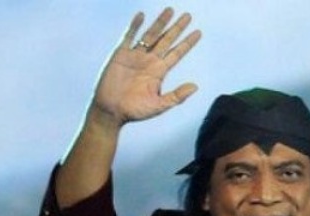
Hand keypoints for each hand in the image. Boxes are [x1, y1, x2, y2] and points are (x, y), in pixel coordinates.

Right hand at [91, 7, 201, 126]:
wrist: (111, 110)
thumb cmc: (134, 111)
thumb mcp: (159, 105)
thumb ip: (177, 96)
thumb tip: (195, 86)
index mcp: (159, 72)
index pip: (177, 54)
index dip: (187, 43)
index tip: (198, 32)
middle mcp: (149, 61)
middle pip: (166, 40)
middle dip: (177, 28)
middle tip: (188, 16)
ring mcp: (135, 56)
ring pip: (151, 35)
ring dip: (160, 23)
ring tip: (170, 10)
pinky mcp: (121, 55)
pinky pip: (129, 37)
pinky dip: (135, 26)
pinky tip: (142, 15)